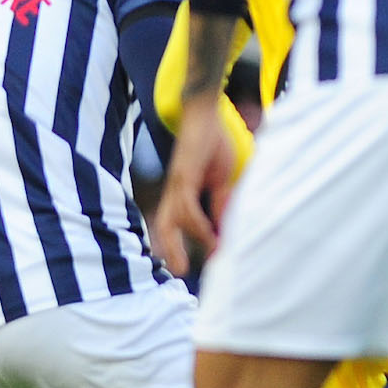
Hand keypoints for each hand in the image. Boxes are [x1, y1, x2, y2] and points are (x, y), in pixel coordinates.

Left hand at [150, 110, 236, 275]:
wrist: (205, 115)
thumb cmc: (213, 144)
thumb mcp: (222, 181)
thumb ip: (220, 203)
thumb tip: (222, 228)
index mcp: (184, 193)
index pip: (179, 224)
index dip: (185, 244)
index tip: (201, 263)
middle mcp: (175, 192)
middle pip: (166, 226)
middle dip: (171, 251)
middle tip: (180, 273)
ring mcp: (177, 184)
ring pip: (173, 220)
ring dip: (182, 244)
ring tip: (196, 262)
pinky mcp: (183, 176)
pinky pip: (186, 207)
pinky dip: (196, 224)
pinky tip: (208, 235)